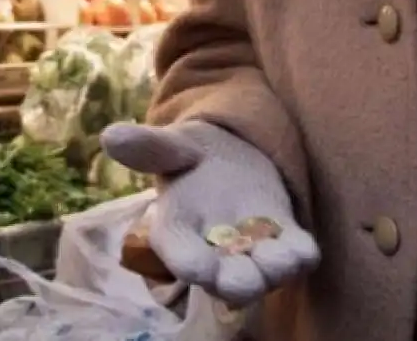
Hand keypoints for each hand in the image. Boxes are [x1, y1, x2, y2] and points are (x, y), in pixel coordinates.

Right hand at [101, 120, 319, 306]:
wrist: (231, 157)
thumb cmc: (193, 155)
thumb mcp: (175, 144)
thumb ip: (149, 147)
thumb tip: (110, 134)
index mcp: (177, 231)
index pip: (179, 255)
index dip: (189, 264)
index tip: (199, 269)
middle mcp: (213, 251)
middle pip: (224, 279)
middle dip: (236, 282)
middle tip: (246, 279)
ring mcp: (251, 250)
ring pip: (262, 273)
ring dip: (273, 271)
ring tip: (281, 260)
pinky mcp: (283, 239)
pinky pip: (295, 255)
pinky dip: (301, 255)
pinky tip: (306, 249)